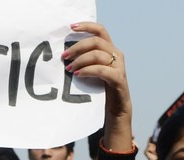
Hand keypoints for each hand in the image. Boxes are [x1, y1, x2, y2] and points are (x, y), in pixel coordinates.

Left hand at [64, 22, 131, 151]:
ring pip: (97, 54)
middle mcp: (117, 55)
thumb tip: (65, 53)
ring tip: (70, 69)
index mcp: (110, 49)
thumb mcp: (93, 70)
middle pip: (96, 41)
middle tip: (64, 57)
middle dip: (77, 47)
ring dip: (80, 60)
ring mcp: (119, 67)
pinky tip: (78, 75)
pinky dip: (88, 70)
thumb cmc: (102, 89)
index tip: (71, 28)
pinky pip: (102, 70)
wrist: (116, 109)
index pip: (100, 30)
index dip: (86, 26)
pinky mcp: (119, 79)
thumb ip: (86, 59)